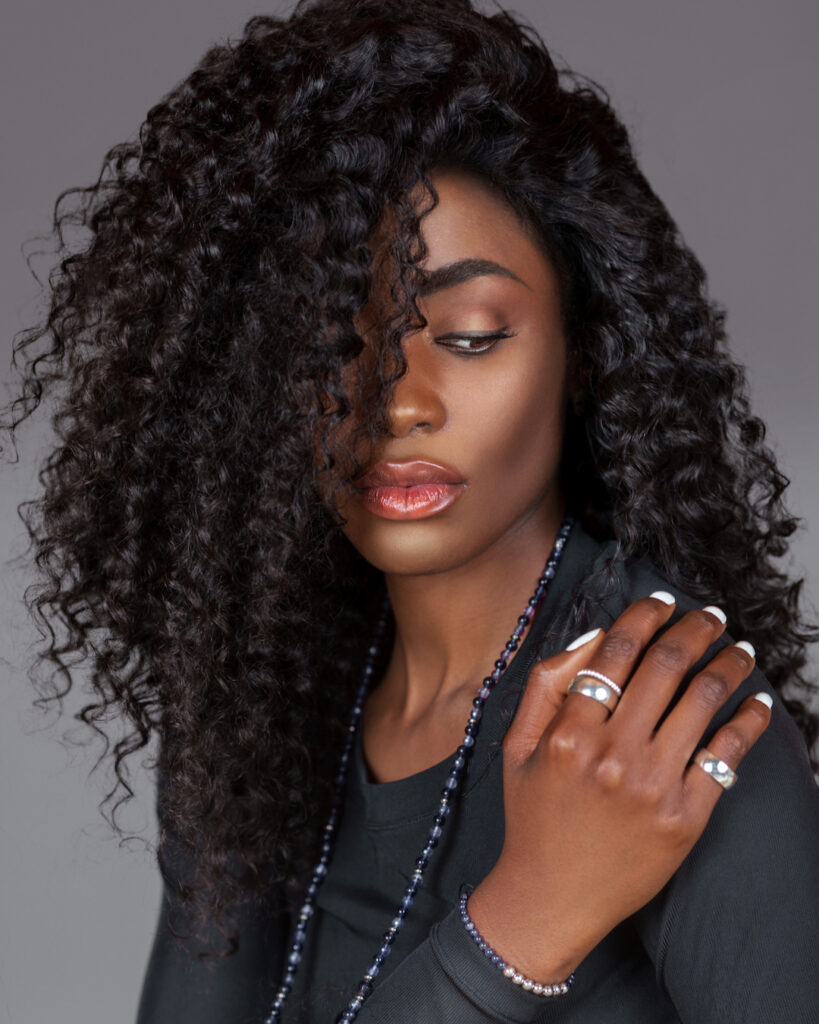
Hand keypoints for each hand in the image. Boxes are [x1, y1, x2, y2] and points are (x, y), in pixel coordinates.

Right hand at [467, 592, 771, 983]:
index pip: (617, 651)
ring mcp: (653, 786)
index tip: (662, 600)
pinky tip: (756, 702)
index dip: (645, 615)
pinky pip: (727, 754)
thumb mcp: (517, 745)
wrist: (551, 896)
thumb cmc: (534, 815)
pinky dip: (748, 720)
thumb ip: (546, 685)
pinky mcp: (685, 817)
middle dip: (695, 628)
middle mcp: (612, 754)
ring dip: (729, 664)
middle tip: (710, 615)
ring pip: (702, 700)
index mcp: (569, 732)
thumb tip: (595, 637)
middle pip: (666, 665)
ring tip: (739, 650)